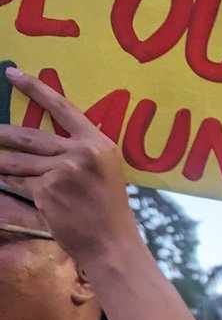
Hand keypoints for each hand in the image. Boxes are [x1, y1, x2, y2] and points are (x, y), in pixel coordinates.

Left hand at [0, 67, 142, 264]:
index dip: (36, 89)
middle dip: (0, 134)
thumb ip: (80, 155)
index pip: (63, 108)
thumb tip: (42, 145)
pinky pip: (20, 183)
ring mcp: (63, 171)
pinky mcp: (47, 189)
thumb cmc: (108, 213)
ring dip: (1, 163)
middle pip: (28, 135)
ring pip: (18, 161)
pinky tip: (16, 188)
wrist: (112, 245)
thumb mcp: (104, 174)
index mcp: (99, 145)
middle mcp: (81, 153)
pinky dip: (14, 186)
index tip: (12, 74)